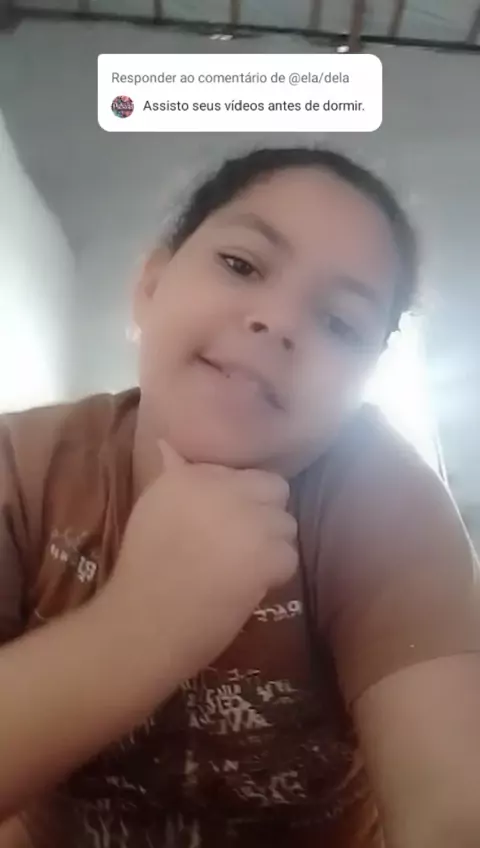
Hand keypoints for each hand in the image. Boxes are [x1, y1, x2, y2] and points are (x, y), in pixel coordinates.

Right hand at [107, 441, 297, 684]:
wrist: (142, 623)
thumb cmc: (144, 571)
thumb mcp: (151, 509)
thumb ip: (171, 474)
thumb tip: (167, 444)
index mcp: (192, 475)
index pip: (243, 474)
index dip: (239, 502)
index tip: (220, 527)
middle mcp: (223, 488)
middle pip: (275, 490)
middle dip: (265, 517)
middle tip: (241, 546)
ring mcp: (246, 520)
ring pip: (286, 525)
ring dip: (270, 548)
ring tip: (241, 570)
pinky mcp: (264, 555)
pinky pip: (289, 558)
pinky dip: (274, 576)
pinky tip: (246, 588)